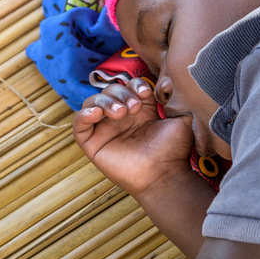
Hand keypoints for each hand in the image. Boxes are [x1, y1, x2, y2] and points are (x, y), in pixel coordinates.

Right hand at [73, 77, 194, 196]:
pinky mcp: (92, 144)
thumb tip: (169, 85)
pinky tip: (96, 113)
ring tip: (121, 112)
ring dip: (105, 101)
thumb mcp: (181, 120)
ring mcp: (105, 131)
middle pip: (110, 91)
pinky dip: (83, 114)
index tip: (145, 93)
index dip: (134, 84)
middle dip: (121, 93)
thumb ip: (177, 101)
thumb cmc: (174, 150)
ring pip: (92, 102)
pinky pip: (78, 125)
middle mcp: (121, 119)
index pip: (128, 86)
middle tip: (134, 107)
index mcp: (140, 111)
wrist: (164, 174)